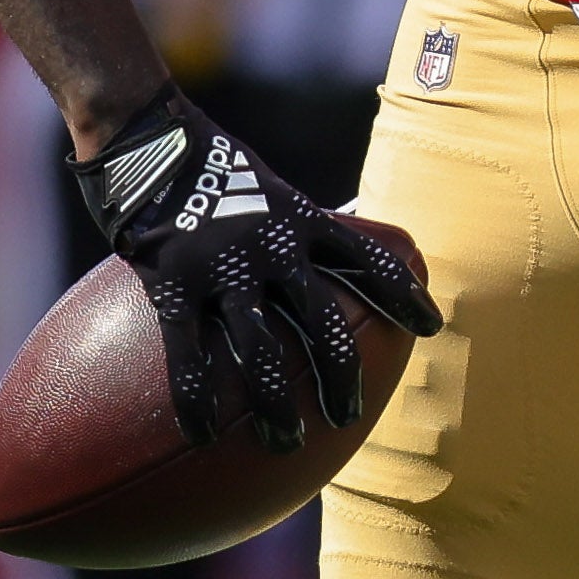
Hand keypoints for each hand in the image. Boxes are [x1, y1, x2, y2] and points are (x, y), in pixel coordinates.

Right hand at [72, 89, 438, 456]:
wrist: (147, 137)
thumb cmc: (208, 163)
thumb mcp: (267, 186)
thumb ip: (292, 224)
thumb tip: (319, 251)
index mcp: (302, 221)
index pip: (371, 259)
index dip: (404, 295)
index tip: (431, 326)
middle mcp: (274, 248)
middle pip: (324, 323)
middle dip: (341, 377)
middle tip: (348, 415)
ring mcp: (225, 268)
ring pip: (264, 350)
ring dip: (278, 403)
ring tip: (285, 441)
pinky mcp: (175, 283)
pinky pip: (189, 353)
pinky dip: (197, 398)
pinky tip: (201, 434)